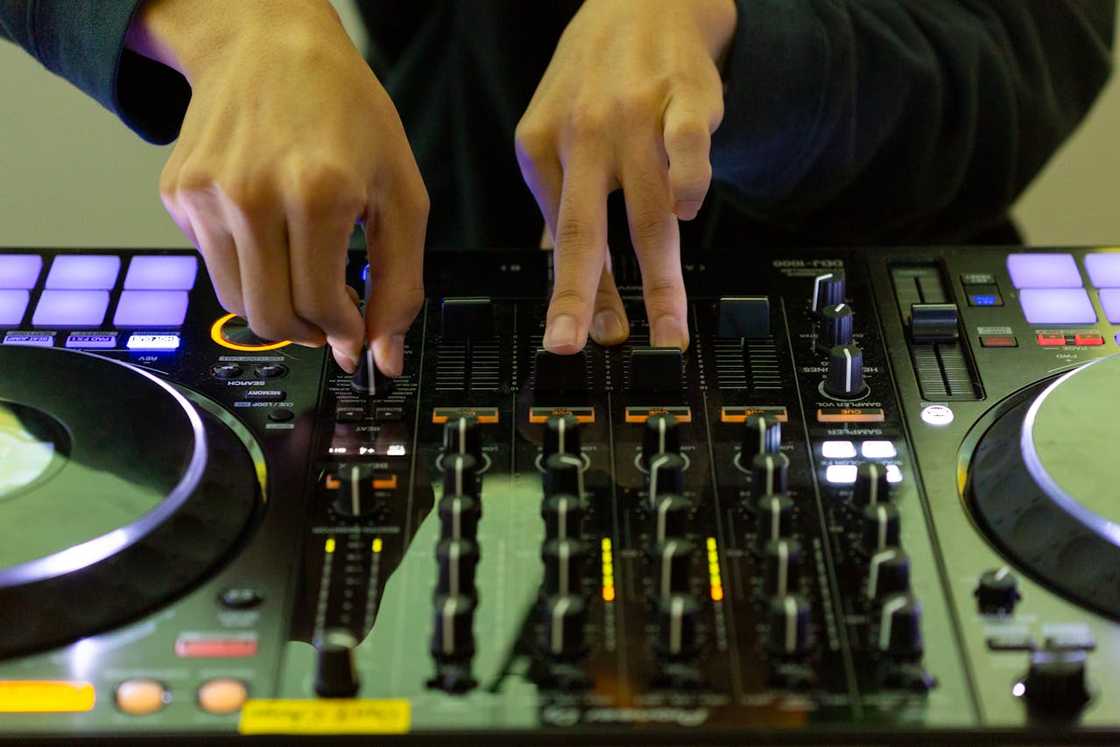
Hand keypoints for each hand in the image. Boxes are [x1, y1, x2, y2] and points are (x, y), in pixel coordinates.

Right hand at [127, 0, 427, 374]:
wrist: (270, 44)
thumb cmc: (345, 112)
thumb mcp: (401, 193)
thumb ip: (399, 282)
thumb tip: (384, 354)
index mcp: (317, 193)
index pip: (319, 308)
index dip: (342, 333)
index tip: (354, 336)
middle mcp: (252, 196)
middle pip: (271, 317)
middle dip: (309, 334)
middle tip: (331, 319)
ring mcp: (206, 196)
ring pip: (237, 301)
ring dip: (277, 307)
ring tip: (306, 276)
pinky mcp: (177, 194)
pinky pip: (213, 265)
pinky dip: (248, 268)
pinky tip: (272, 234)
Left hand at [516, 0, 735, 352]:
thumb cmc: (596, 74)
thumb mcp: (554, 130)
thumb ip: (561, 200)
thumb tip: (555, 267)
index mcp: (541, 147)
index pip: (561, 238)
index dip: (572, 295)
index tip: (575, 340)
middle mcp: (582, 134)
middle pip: (585, 230)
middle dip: (582, 296)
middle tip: (577, 345)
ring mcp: (633, 115)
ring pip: (646, 210)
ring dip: (660, 279)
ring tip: (668, 329)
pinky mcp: (683, 96)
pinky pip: (688, 146)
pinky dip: (691, 182)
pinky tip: (691, 213)